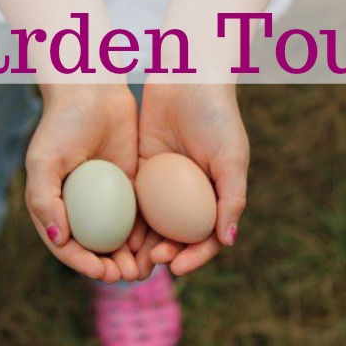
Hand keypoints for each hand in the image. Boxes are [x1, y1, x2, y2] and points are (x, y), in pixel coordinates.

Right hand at [25, 86, 142, 281]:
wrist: (92, 91)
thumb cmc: (61, 124)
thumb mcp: (44, 161)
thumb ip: (45, 201)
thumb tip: (58, 240)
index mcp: (55, 209)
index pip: (67, 247)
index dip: (83, 264)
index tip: (102, 271)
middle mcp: (80, 211)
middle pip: (95, 251)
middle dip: (111, 268)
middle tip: (128, 275)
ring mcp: (107, 202)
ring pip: (120, 240)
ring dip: (131, 259)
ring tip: (145, 270)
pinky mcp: (131, 189)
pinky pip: (139, 218)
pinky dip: (146, 236)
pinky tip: (158, 245)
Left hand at [134, 85, 248, 276]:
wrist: (188, 78)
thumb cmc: (218, 116)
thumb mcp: (231, 158)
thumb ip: (232, 199)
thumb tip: (228, 241)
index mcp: (216, 197)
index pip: (206, 238)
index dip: (193, 257)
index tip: (176, 267)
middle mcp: (191, 197)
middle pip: (177, 238)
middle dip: (163, 257)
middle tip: (147, 265)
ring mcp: (164, 186)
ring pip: (152, 225)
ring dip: (141, 245)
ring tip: (129, 259)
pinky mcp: (142, 171)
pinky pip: (133, 202)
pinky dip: (126, 220)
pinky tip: (114, 233)